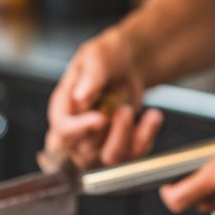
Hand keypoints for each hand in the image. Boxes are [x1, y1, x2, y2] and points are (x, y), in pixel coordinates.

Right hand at [44, 27, 163, 169]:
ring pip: (111, 159)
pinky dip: (146, 136)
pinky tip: (152, 116)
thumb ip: (90, 76)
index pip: (63, 131)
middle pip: (86, 152)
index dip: (79, 129)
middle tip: (125, 109)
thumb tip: (79, 97)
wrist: (129, 63)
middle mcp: (76, 133)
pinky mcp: (120, 149)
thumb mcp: (97, 56)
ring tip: (133, 109)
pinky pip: (133, 155)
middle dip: (110, 133)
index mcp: (62, 110)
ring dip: (128, 137)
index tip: (101, 118)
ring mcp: (97, 146)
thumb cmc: (107, 57)